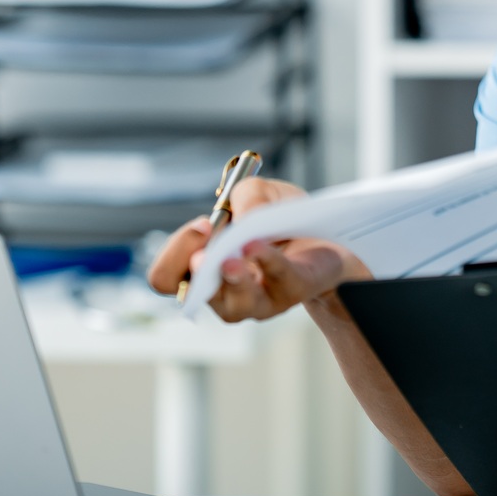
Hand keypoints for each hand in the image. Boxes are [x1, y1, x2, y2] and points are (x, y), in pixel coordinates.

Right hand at [144, 177, 370, 320]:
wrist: (330, 235)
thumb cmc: (281, 220)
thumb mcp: (260, 192)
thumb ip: (245, 196)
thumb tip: (241, 219)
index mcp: (203, 268)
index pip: (166, 276)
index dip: (175, 254)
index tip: (201, 225)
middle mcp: (223, 292)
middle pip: (190, 293)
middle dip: (194, 266)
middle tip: (206, 235)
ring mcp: (257, 301)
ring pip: (233, 304)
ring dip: (231, 277)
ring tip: (232, 258)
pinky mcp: (291, 293)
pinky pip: (276, 281)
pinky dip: (266, 261)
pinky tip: (258, 245)